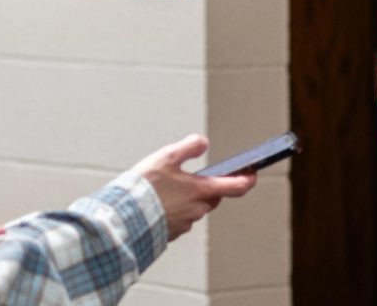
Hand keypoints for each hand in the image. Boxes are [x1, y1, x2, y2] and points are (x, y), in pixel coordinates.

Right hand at [133, 134, 255, 239]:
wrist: (123, 218)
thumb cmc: (145, 188)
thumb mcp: (167, 157)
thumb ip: (189, 147)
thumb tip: (203, 143)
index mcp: (201, 191)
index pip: (236, 187)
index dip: (248, 179)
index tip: (252, 173)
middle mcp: (197, 210)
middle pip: (213, 197)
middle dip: (208, 187)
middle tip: (192, 177)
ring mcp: (185, 224)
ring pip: (195, 208)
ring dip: (188, 199)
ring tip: (167, 188)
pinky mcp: (171, 233)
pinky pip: (180, 219)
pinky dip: (174, 210)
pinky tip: (159, 203)